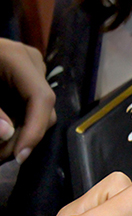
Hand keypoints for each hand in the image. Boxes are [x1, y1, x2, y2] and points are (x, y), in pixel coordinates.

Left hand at [0, 39, 55, 164]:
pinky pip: (29, 108)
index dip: (35, 130)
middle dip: (23, 137)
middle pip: (43, 108)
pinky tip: (1, 135)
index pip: (41, 97)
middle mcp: (32, 64)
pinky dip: (16, 126)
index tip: (20, 157)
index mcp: (17, 59)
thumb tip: (7, 133)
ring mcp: (31, 70)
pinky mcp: (26, 79)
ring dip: (19, 135)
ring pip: (38, 112)